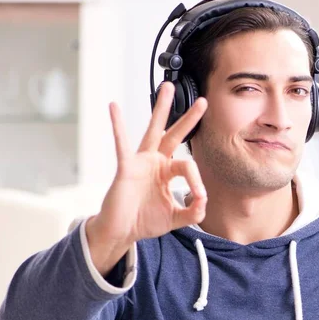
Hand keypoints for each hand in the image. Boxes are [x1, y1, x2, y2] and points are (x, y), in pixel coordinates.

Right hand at [86, 82, 207, 273]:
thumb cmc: (145, 221)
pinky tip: (114, 107)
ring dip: (161, 109)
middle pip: (175, 134)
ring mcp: (141, 162)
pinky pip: (122, 143)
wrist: (122, 231)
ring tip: (167, 88)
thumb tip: (204, 200)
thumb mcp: (176, 218)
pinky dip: (118, 125)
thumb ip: (193, 212)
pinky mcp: (126, 167)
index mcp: (168, 172)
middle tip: (203, 101)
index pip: (189, 166)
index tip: (199, 197)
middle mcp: (156, 162)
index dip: (197, 181)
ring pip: (154, 130)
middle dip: (189, 118)